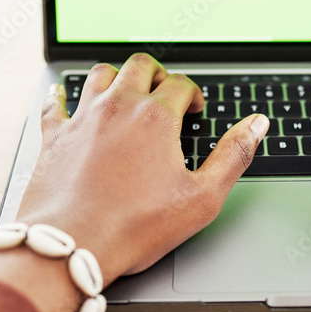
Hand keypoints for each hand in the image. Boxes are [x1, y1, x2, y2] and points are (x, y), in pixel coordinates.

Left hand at [0, 53, 268, 311]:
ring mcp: (82, 119)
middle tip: (163, 91)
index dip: (192, 94)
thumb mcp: (202, 197)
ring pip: (99, 74)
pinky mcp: (54, 137)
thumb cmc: (135, 227)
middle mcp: (118, 107)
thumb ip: (233, 155)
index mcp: (155, 117)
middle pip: (139, 66)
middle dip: (156, 74)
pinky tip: (61, 97)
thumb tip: (256, 125)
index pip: (180, 84)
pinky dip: (61, 96)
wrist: (71, 245)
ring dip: (116, 77)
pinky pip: (55, 103)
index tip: (194, 110)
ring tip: (125, 91)